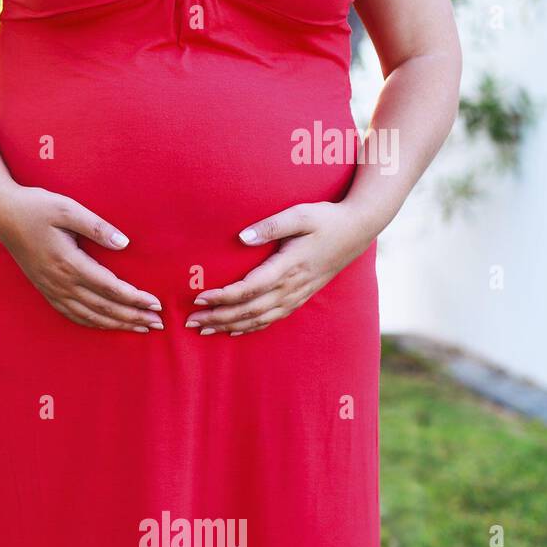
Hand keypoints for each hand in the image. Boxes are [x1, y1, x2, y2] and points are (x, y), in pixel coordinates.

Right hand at [0, 185, 162, 331]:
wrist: (2, 214)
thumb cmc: (36, 207)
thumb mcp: (68, 209)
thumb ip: (97, 227)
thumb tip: (124, 243)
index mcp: (69, 263)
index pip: (110, 288)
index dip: (135, 298)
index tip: (157, 304)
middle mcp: (60, 282)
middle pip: (103, 308)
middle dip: (133, 317)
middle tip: (158, 323)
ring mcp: (51, 289)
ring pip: (89, 316)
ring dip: (117, 324)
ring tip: (140, 328)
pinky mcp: (45, 289)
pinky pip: (72, 314)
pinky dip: (92, 323)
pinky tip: (106, 325)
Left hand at [187, 201, 379, 336]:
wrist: (357, 230)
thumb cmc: (326, 219)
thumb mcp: (300, 215)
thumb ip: (271, 226)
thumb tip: (242, 237)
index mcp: (288, 267)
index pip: (249, 289)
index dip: (223, 297)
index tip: (199, 298)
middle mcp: (291, 287)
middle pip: (249, 310)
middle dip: (218, 317)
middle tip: (189, 321)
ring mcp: (297, 296)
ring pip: (259, 319)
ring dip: (229, 326)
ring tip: (203, 330)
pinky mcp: (300, 298)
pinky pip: (272, 319)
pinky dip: (250, 328)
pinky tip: (233, 332)